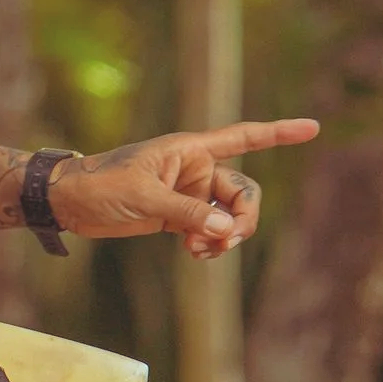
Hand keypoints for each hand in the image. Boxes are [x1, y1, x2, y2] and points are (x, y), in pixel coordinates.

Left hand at [49, 118, 320, 259]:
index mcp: (190, 150)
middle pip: (243, 191)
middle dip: (243, 217)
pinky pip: (211, 230)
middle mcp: (195, 170)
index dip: (279, 132)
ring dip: (226, 235)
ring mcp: (188, 194)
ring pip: (229, 215)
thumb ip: (186, 213)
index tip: (313, 128)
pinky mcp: (177, 216)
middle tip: (226, 239)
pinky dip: (211, 243)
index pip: (243, 137)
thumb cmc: (100, 184)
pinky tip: (196, 254)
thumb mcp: (144, 196)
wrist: (69, 202)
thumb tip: (226, 230)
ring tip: (204, 251)